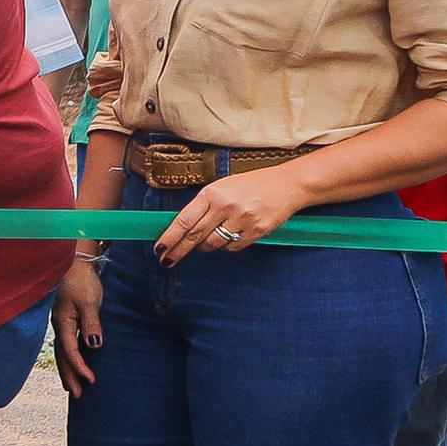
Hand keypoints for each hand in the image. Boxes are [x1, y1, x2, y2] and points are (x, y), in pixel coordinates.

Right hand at [52, 257, 105, 393]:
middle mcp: (60, 326)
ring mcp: (62, 323)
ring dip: (67, 370)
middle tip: (78, 395)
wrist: (75, 263)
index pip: (71, 352)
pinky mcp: (66, 319)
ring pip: (62, 352)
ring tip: (71, 386)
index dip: (80, 367)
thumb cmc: (82, 281)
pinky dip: (68, 357)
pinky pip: (66, 344)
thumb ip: (91, 323)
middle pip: (62, 357)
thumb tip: (94, 346)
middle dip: (70, 376)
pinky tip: (73, 362)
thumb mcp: (89, 302)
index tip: (91, 381)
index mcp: (63, 323)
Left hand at [149, 162, 317, 267]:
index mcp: (212, 193)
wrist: (287, 184)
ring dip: (205, 247)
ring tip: (204, 244)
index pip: (184, 220)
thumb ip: (204, 206)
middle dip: (178, 251)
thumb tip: (183, 229)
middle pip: (195, 236)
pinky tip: (230, 237)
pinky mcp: (258, 230)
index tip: (159, 249)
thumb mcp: (222, 187)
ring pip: (214, 244)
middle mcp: (226, 206)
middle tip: (167, 261)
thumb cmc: (251, 185)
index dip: (170, 237)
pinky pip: (234, 247)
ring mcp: (243, 219)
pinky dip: (227, 246)